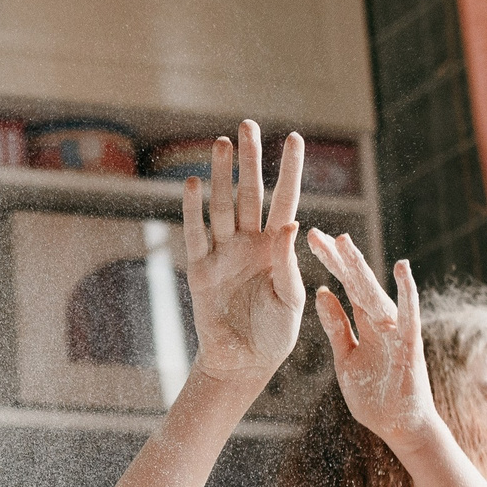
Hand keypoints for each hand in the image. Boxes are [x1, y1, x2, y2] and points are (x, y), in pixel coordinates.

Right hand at [182, 122, 306, 385]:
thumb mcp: (291, 299)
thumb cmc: (275, 333)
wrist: (244, 361)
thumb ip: (288, 263)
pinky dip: (192, 210)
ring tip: (221, 143)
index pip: (286, 200)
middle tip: (247, 124)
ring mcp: (224, 253)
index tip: (295, 138)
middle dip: (250, 159)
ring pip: (222, 206)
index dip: (290, 170)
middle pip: (250, 193)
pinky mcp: (200, 269)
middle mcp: (250, 243)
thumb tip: (291, 224)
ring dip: (221, 175)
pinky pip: (195, 234)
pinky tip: (191, 184)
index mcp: (278, 247)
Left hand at [309, 229, 434, 447]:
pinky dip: (406, 292)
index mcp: (365, 324)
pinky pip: (408, 314)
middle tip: (318, 234)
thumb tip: (321, 293)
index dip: (329, 264)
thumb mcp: (345, 358)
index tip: (312, 240)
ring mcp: (395, 331)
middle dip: (338, 259)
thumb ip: (336, 327)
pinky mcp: (408, 345)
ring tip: (344, 242)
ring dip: (360, 268)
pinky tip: (402, 268)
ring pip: (374, 293)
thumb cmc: (375, 395)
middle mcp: (380, 321)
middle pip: (356, 283)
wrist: (399, 426)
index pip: (344, 286)